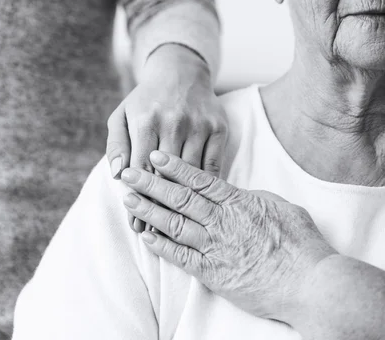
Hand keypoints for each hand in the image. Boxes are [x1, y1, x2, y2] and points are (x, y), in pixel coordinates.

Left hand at [106, 44, 227, 232]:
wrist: (180, 72)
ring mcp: (199, 125)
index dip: (138, 200)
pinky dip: (206, 188)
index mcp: (146, 120)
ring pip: (191, 174)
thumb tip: (117, 175)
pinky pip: (213, 165)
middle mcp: (174, 122)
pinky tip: (201, 205)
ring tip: (176, 226)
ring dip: (182, 203)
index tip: (135, 224)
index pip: (141, 168)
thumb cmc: (145, 99)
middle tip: (153, 232)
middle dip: (158, 207)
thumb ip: (116, 144)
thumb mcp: (121, 115)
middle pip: (166, 175)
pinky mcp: (218, 128)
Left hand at [121, 151, 335, 324]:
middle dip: (151, 184)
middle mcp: (221, 222)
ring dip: (150, 211)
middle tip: (129, 173)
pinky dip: (161, 246)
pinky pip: (181, 258)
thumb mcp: (278, 206)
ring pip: (175, 224)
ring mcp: (216, 248)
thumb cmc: (301, 243)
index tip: (155, 155)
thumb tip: (237, 193)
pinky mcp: (214, 275)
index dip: (174, 166)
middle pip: (179, 198)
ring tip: (129, 199)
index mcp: (237, 202)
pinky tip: (146, 235)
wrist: (310, 284)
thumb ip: (252, 197)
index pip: (199, 179)